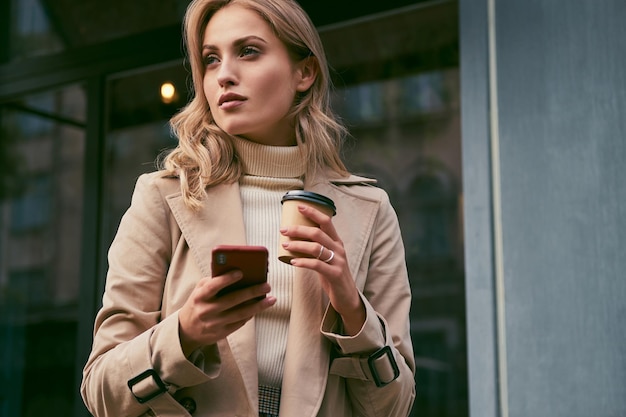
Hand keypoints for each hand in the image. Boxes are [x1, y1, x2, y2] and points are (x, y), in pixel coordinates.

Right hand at [178, 270, 275, 356]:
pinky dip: (251, 314)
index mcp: (200, 296)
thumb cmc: (198, 303)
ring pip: (240, 314)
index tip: (241, 272)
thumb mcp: (200, 290)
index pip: (213, 286)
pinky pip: (240, 322)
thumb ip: (214, 281)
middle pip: (232, 300)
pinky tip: (260, 307)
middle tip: (267, 285)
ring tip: (272, 299)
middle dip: (252, 292)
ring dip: (258, 306)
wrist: (186, 330)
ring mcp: (214, 323)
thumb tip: (239, 273)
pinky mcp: (221, 333)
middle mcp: (207, 310)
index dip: (226, 279)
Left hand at [280, 204, 364, 334]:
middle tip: (283, 230)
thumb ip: (316, 248)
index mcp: (336, 242)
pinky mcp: (335, 274)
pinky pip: (317, 265)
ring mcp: (338, 261)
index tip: (299, 206)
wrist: (347, 297)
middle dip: (298, 229)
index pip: (326, 221)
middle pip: (317, 232)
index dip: (313, 212)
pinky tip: (293, 262)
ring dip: (298, 245)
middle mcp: (339, 249)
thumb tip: (293, 240)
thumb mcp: (327, 258)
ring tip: (285, 245)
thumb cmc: (333, 276)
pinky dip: (303, 262)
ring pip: (316, 247)